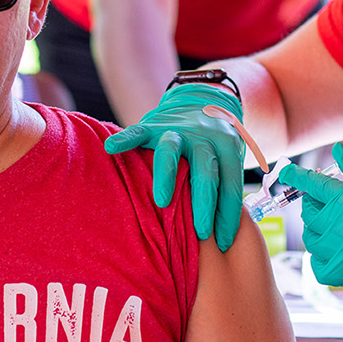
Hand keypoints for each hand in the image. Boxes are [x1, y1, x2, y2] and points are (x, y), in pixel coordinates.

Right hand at [104, 84, 245, 249]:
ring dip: (167, 175)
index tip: (223, 243)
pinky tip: (111, 148)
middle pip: (207, 173)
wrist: (204, 98)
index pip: (231, 186)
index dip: (228, 216)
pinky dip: (126, 138)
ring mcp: (179, 129)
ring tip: (162, 200)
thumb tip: (223, 239)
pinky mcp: (155, 123)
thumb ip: (223, 188)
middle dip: (205, 204)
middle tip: (202, 233)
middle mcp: (205, 137)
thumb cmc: (215, 145)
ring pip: (172, 151)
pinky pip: (139, 130)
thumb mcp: (228, 159)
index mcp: (228, 148)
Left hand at [278, 142, 342, 293]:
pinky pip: (320, 268)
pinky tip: (333, 246)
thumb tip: (337, 152)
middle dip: (314, 202)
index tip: (286, 171)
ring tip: (334, 221)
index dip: (298, 177)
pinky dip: (319, 257)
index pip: (317, 187)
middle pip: (311, 213)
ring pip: (312, 240)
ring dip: (317, 228)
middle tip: (328, 198)